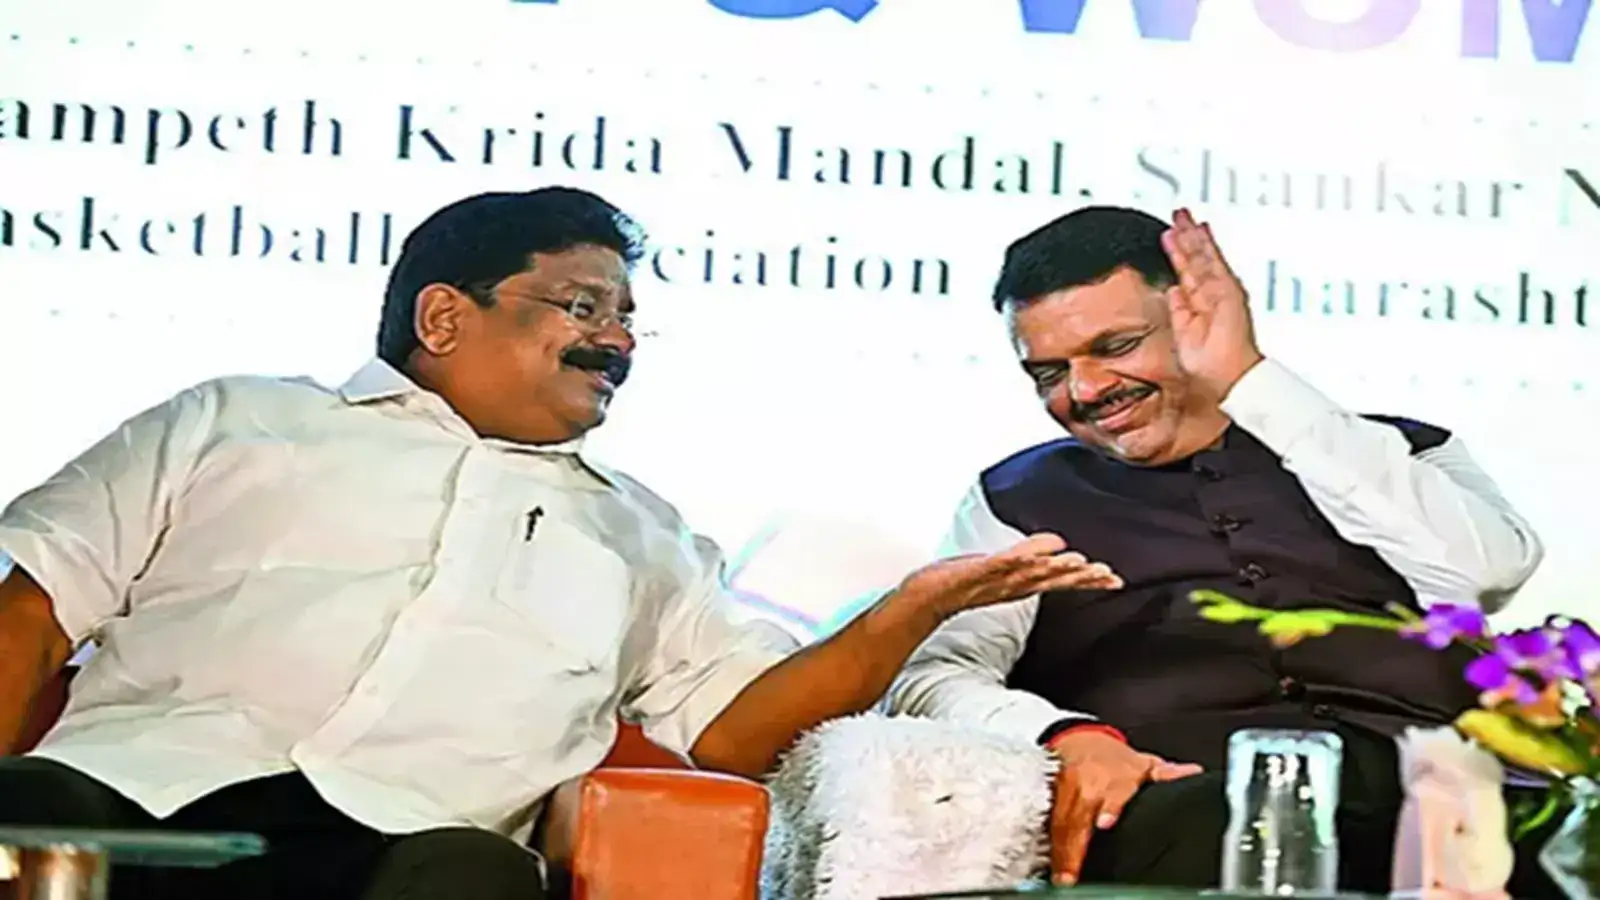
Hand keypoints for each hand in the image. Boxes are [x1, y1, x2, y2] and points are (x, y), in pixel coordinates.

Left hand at [898, 534, 1120, 620]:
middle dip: (1081, 577)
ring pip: (1030, 573)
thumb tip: (1058, 545)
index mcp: (1022, 583)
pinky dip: (1014, 560)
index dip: (1087, 579)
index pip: (1060, 580)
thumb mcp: (1004, 567)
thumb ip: (1032, 557)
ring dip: (1054, 569)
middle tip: (1107, 575)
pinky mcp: (975, 572)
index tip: (1113, 578)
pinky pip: (997, 565)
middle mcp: (1012, 584)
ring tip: (1078, 563)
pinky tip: (1029, 555)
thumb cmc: (966, 582)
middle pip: (1052, 579)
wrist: (929, 596)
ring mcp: (994, 579)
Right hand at [1047, 730, 1202, 884]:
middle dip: (1076, 846)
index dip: (1109, 807)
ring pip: (1061, 824)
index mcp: (1114, 778)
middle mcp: (1087, 785)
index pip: (1113, 793)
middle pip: (1080, 816)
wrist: (1079, 739)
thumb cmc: (1113, 759)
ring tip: (1064, 877)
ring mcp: (1066, 792)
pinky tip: (1052, 862)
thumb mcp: (1144, 763)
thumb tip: (1192, 774)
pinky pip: (1049, 823)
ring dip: (1062, 851)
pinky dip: (1050, 843)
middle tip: (1075, 873)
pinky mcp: (1050, 797)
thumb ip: (1167, 774)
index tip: (1105, 822)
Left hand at [1160, 208, 1263, 398]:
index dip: (1181, 253)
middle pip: (1197, 259)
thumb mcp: (1184, 331)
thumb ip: (1180, 308)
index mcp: (1203, 304)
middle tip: (1177, 215)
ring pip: (1203, 256)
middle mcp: (1214, 293)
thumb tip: (1173, 290)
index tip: (1173, 235)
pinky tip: (1198, 230)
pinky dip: (1205, 245)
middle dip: (1187, 237)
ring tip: (1181, 217)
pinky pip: (1212, 262)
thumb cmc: (1209, 363)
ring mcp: (1222, 290)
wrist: (1227, 375)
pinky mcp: (1228, 289)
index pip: (1190, 273)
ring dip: (1192, 235)